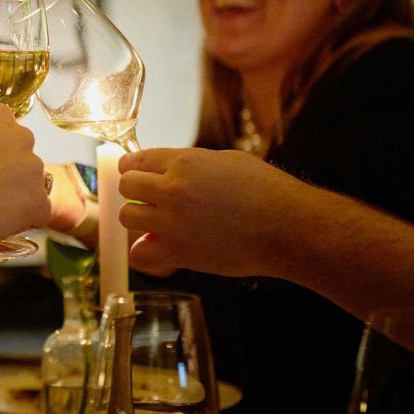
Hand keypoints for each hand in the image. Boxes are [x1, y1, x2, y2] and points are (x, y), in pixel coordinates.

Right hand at [0, 105, 51, 247]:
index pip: (5, 129)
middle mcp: (22, 137)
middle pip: (21, 157)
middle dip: (8, 172)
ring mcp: (33, 169)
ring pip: (31, 185)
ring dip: (15, 196)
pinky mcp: (37, 201)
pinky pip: (38, 212)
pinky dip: (23, 220)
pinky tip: (0, 224)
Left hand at [118, 147, 298, 277]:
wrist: (287, 226)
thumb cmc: (266, 190)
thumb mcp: (226, 160)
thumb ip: (191, 163)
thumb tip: (171, 169)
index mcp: (183, 162)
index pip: (137, 159)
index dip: (133, 167)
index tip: (135, 173)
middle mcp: (172, 189)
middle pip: (127, 186)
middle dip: (135, 191)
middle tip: (149, 199)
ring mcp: (172, 222)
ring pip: (127, 217)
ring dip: (140, 219)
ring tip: (158, 223)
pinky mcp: (178, 252)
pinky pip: (139, 253)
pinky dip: (145, 252)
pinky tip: (160, 247)